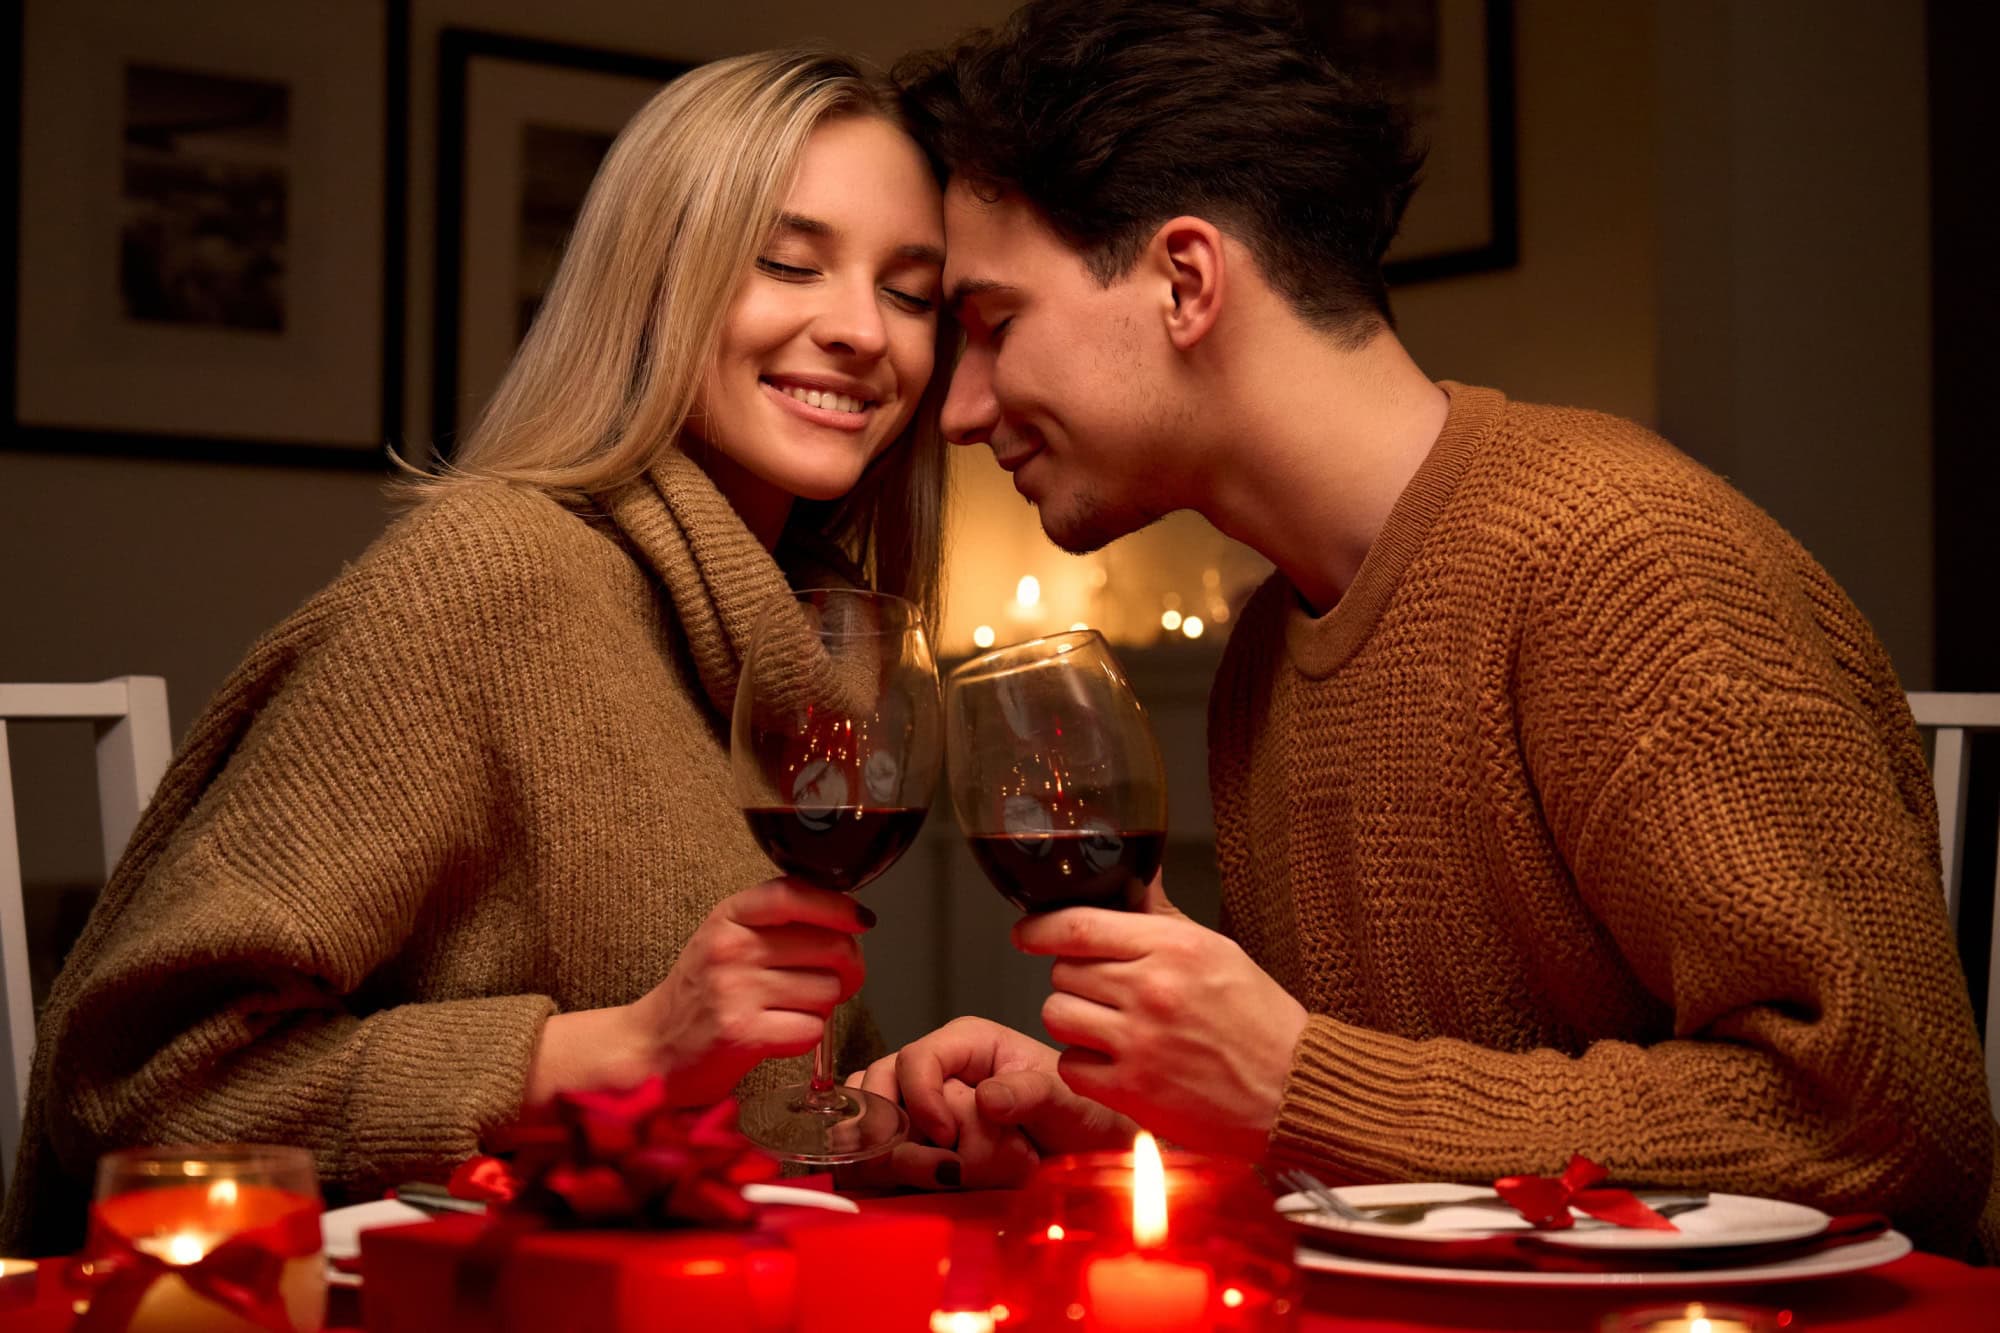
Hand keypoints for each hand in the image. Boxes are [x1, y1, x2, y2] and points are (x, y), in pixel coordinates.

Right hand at [523, 878, 869, 1110]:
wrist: (651, 1048)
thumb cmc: (701, 993)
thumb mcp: (728, 938)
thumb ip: (778, 923)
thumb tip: (850, 921)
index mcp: (730, 916)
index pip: (795, 893)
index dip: (838, 906)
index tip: (861, 920)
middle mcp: (731, 947)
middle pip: (831, 946)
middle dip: (847, 969)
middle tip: (832, 982)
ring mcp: (735, 990)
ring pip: (827, 991)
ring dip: (821, 1006)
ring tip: (789, 1010)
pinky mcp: (742, 1033)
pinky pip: (812, 1030)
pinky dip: (805, 1037)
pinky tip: (778, 1034)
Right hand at [840, 1016, 1134, 1188]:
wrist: (1092, 1155)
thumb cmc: (1084, 1115)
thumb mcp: (1069, 1101)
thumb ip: (1032, 1094)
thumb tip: (986, 1098)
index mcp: (968, 1043)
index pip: (916, 1059)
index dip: (921, 1099)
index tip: (947, 1138)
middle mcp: (939, 1070)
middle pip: (881, 1088)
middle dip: (900, 1132)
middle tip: (940, 1166)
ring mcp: (923, 1107)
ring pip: (873, 1121)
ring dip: (895, 1155)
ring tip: (943, 1177)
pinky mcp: (919, 1143)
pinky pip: (879, 1151)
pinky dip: (889, 1171)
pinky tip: (925, 1186)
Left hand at [1016, 875, 1306, 1159]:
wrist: (1293, 1091)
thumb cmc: (1261, 1021)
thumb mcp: (1217, 950)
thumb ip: (1162, 915)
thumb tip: (1133, 874)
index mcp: (1173, 947)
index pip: (1078, 926)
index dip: (1039, 928)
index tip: (1027, 932)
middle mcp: (1151, 990)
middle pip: (1062, 970)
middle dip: (1073, 978)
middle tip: (1103, 990)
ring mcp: (1139, 1043)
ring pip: (1058, 1014)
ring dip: (1073, 1020)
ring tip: (1106, 1026)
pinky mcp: (1132, 1091)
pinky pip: (1071, 1066)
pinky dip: (1084, 1065)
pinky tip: (1114, 1062)